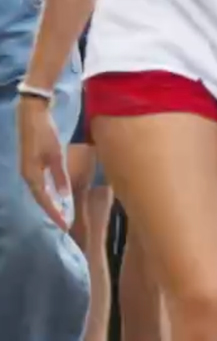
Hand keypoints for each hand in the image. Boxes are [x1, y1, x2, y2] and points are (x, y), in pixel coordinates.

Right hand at [18, 96, 71, 230]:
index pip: (44, 201)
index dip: (55, 214)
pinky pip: (39, 183)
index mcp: (31, 176)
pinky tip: (55, 195)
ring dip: (50, 203)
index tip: (65, 226)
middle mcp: (27, 176)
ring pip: (39, 192)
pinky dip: (48, 192)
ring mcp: (27, 169)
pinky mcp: (30, 163)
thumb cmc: (45, 133)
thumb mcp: (55, 154)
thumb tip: (65, 196)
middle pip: (40, 199)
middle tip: (65, 224)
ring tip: (62, 213)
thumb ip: (60, 175)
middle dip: (52, 211)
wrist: (32, 114)